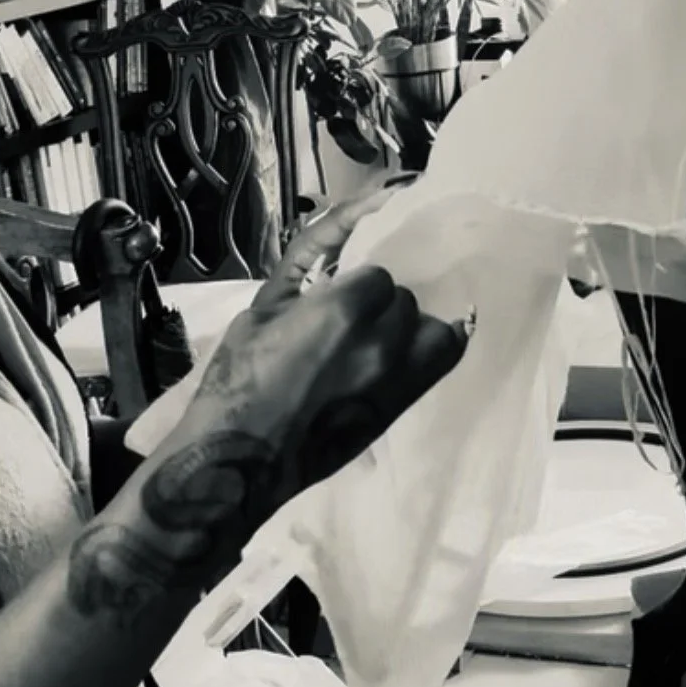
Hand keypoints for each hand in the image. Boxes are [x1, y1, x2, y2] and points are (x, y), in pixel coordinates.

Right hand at [172, 185, 469, 512]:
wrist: (241, 455)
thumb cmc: (239, 380)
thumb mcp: (262, 310)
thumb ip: (305, 267)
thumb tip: (341, 230)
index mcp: (342, 309)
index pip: (377, 274)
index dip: (356, 286)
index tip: (335, 300)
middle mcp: (381, 340)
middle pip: (402, 299)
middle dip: (377, 305)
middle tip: (346, 325)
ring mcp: (398, 375)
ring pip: (427, 326)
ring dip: (404, 326)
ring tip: (377, 341)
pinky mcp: (402, 405)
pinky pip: (446, 357)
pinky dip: (439, 343)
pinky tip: (423, 341)